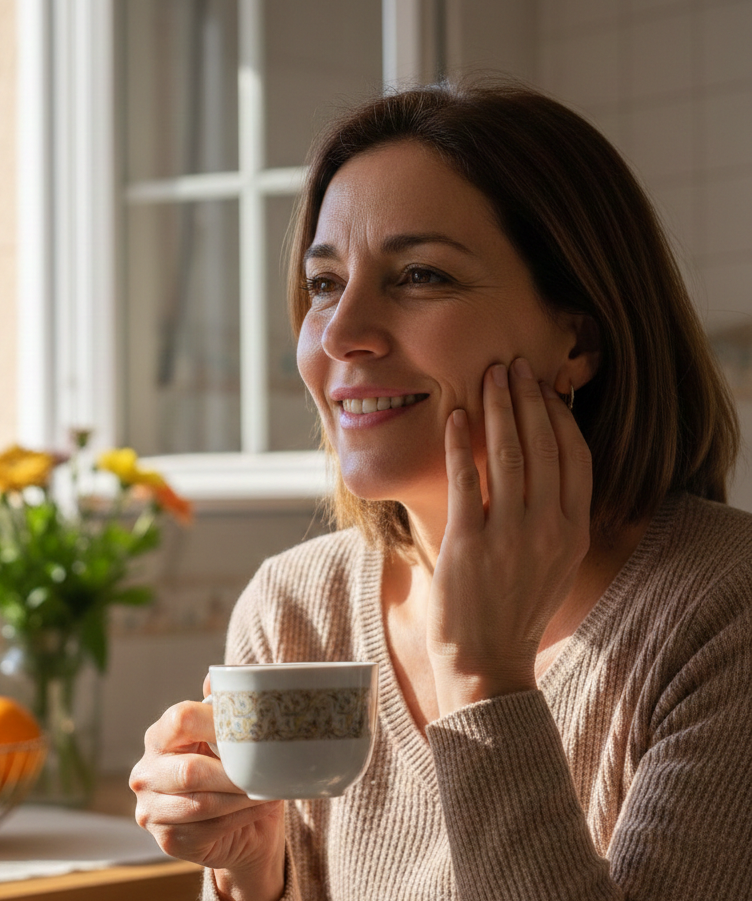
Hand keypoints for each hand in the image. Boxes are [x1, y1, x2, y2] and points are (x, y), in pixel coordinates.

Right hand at [130, 678, 285, 900]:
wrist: (242, 829)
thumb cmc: (233, 773)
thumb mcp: (230, 738)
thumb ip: (221, 707)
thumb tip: (216, 678)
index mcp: (159, 736)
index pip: (180, 719)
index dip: (216, 722)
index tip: (250, 730)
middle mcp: (146, 772)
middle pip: (190, 770)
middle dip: (234, 773)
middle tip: (265, 771)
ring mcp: (151, 809)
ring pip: (201, 803)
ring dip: (241, 798)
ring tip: (268, 789)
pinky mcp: (167, 840)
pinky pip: (207, 829)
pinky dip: (240, 818)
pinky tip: (258, 808)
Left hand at [428, 357, 591, 713]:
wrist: (488, 662)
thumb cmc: (514, 608)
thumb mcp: (552, 561)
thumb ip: (554, 514)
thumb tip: (542, 463)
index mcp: (574, 530)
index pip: (575, 456)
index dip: (559, 415)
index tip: (543, 387)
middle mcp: (550, 528)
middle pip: (543, 444)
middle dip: (526, 398)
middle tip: (511, 365)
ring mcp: (511, 536)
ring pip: (508, 454)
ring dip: (496, 408)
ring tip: (486, 378)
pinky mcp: (470, 544)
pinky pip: (466, 480)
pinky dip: (459, 444)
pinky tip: (453, 417)